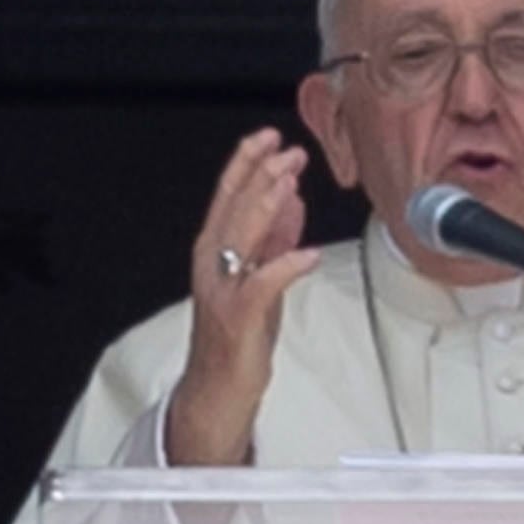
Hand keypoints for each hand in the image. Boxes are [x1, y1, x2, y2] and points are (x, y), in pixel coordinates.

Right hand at [164, 128, 325, 465]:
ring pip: (242, 236)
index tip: (270, 136)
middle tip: (290, 151)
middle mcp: (213, 263)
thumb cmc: (238, 334)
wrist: (217, 387)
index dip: (247, 162)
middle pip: (234, 207)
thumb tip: (292, 199)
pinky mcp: (240, 316)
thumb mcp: (259, 276)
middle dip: (262, 174)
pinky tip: (310, 253)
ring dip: (268, 205)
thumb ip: (273, 238)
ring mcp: (224, 289)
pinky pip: (264, 283)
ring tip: (291, 181)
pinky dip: (287, 264)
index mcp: (215, 249)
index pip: (228, 194)